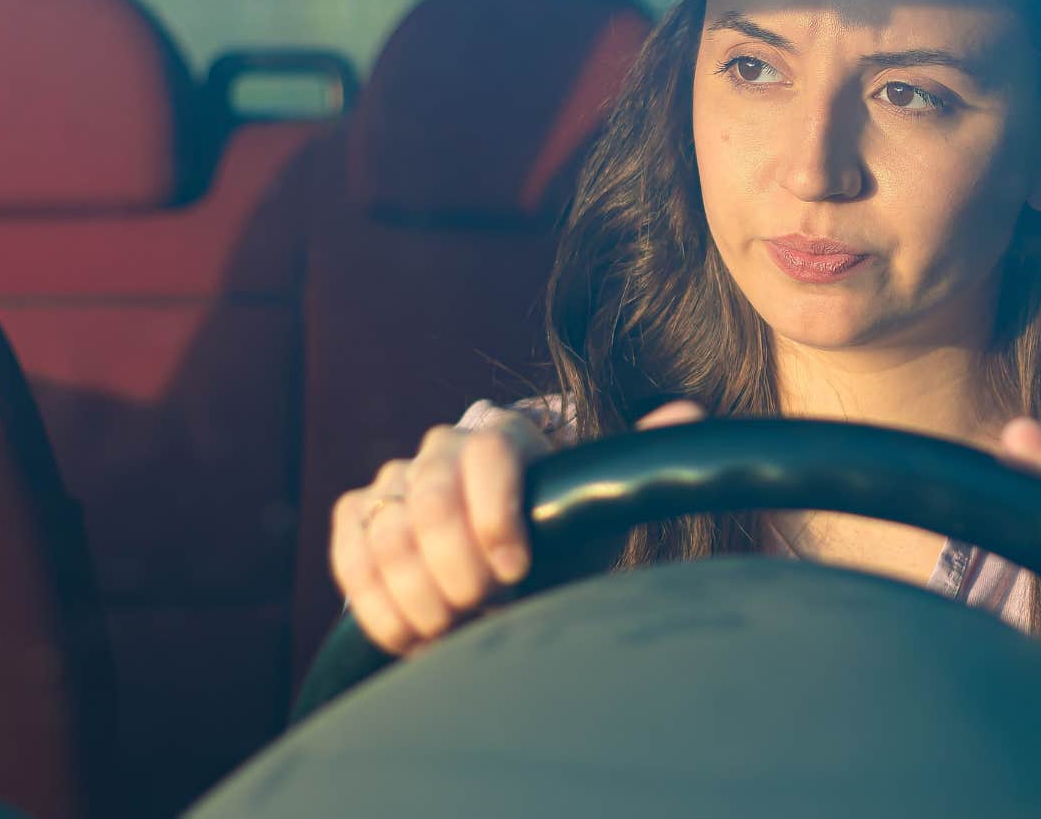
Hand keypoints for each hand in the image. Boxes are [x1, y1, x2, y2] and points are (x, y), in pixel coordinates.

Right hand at [330, 399, 704, 654]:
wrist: (512, 575)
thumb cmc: (564, 544)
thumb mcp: (604, 510)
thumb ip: (635, 462)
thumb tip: (689, 408)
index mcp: (504, 435)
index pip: (487, 456)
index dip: (495, 516)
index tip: (518, 572)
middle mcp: (442, 446)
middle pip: (430, 500)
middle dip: (457, 569)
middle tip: (486, 610)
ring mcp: (394, 480)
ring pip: (387, 536)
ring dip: (420, 597)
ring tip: (455, 629)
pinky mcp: (357, 517)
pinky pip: (351, 555)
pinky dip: (378, 604)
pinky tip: (412, 633)